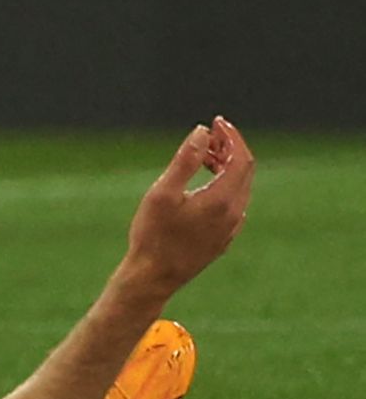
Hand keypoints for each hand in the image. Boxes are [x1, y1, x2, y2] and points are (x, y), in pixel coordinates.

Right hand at [121, 117, 252, 296]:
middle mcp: (234, 214)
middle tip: (208, 134)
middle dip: (230, 148)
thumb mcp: (163, 192)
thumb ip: (186, 160)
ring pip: (240, 187)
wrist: (154, 276)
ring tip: (202, 154)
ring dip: (226, 166)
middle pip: (244, 171)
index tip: (216, 122)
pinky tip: (202, 183)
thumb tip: (203, 132)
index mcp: (222, 201)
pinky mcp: (224, 237)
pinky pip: (234, 202)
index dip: (232, 137)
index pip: (241, 160)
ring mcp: (231, 228)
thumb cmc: (153, 234)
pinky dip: (224, 183)